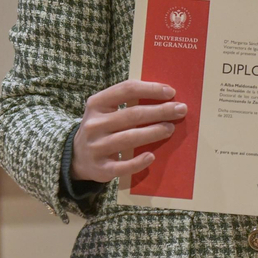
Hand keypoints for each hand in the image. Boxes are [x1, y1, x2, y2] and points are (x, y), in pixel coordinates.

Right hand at [71, 80, 187, 183]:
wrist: (77, 156)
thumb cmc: (102, 127)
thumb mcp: (106, 109)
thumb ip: (127, 101)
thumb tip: (165, 97)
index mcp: (97, 103)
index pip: (126, 90)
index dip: (150, 89)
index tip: (171, 92)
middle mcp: (94, 124)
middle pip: (132, 114)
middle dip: (160, 111)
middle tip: (180, 110)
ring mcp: (96, 146)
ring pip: (129, 138)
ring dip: (153, 132)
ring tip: (170, 128)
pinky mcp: (100, 168)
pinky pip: (122, 166)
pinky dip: (138, 162)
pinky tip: (151, 156)